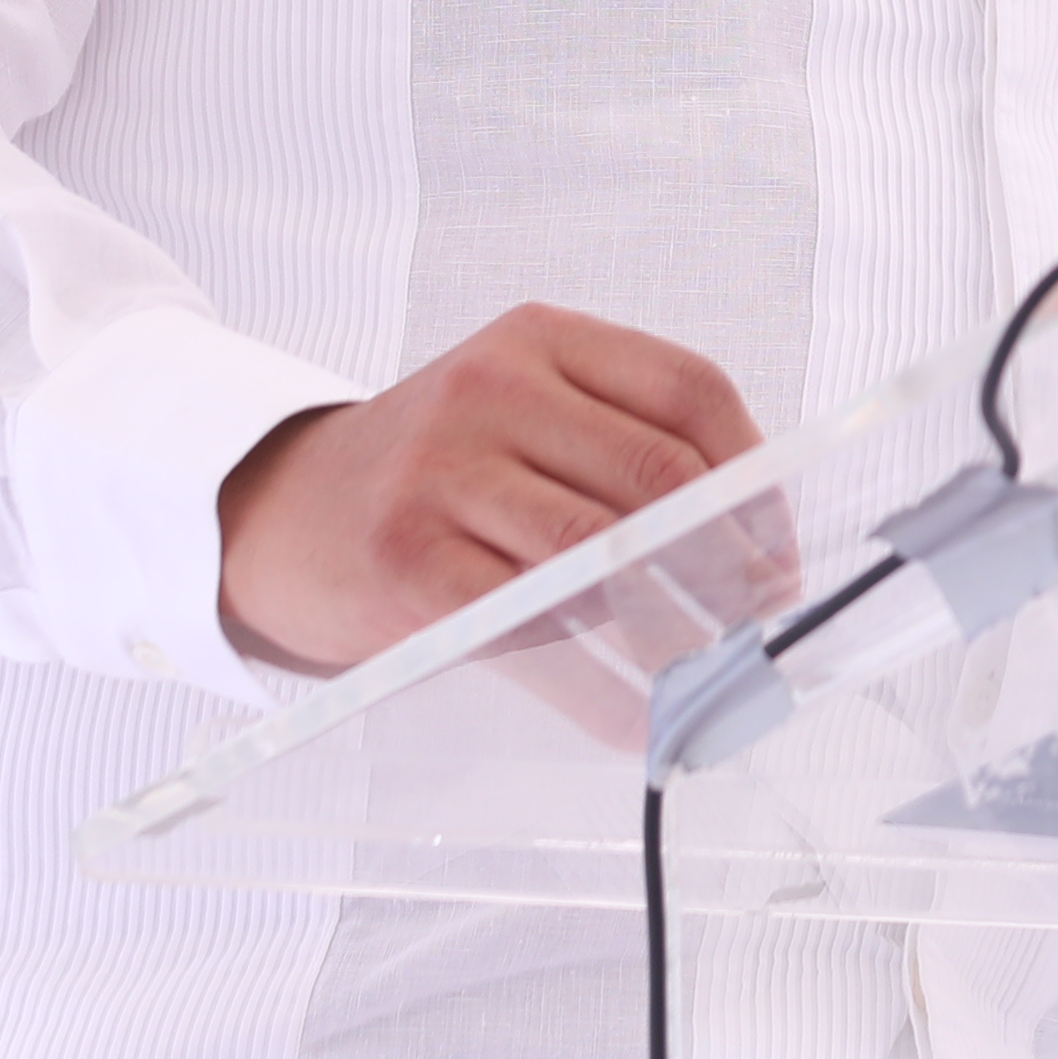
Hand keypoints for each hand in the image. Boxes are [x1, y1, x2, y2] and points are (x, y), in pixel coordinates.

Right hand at [218, 302, 762, 676]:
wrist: (278, 514)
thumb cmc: (428, 481)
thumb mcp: (515, 422)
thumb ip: (617, 454)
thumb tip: (753, 552)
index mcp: (540, 341)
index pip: (688, 389)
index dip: (756, 478)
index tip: (779, 553)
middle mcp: (493, 387)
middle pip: (659, 473)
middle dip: (731, 564)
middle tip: (763, 628)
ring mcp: (444, 469)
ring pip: (602, 554)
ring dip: (678, 630)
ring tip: (714, 678)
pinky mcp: (409, 558)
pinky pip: (534, 629)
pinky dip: (600, 685)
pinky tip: (633, 717)